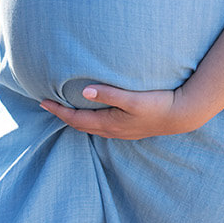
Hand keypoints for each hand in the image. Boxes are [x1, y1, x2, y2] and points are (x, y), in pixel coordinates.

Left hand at [39, 84, 210, 139]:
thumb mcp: (132, 98)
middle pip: (80, 125)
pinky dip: (90, 121)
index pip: (76, 118)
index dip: (58, 111)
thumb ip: (108, 94)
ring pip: (91, 127)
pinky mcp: (129, 129)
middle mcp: (112, 130)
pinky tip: (93, 114)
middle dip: (63, 116)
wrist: (181, 115)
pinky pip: (101, 127)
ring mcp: (121, 132)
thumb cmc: (158, 104)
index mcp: (109, 123)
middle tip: (49, 105)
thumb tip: (84, 90)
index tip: (42, 102)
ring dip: (76, 120)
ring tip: (66, 110)